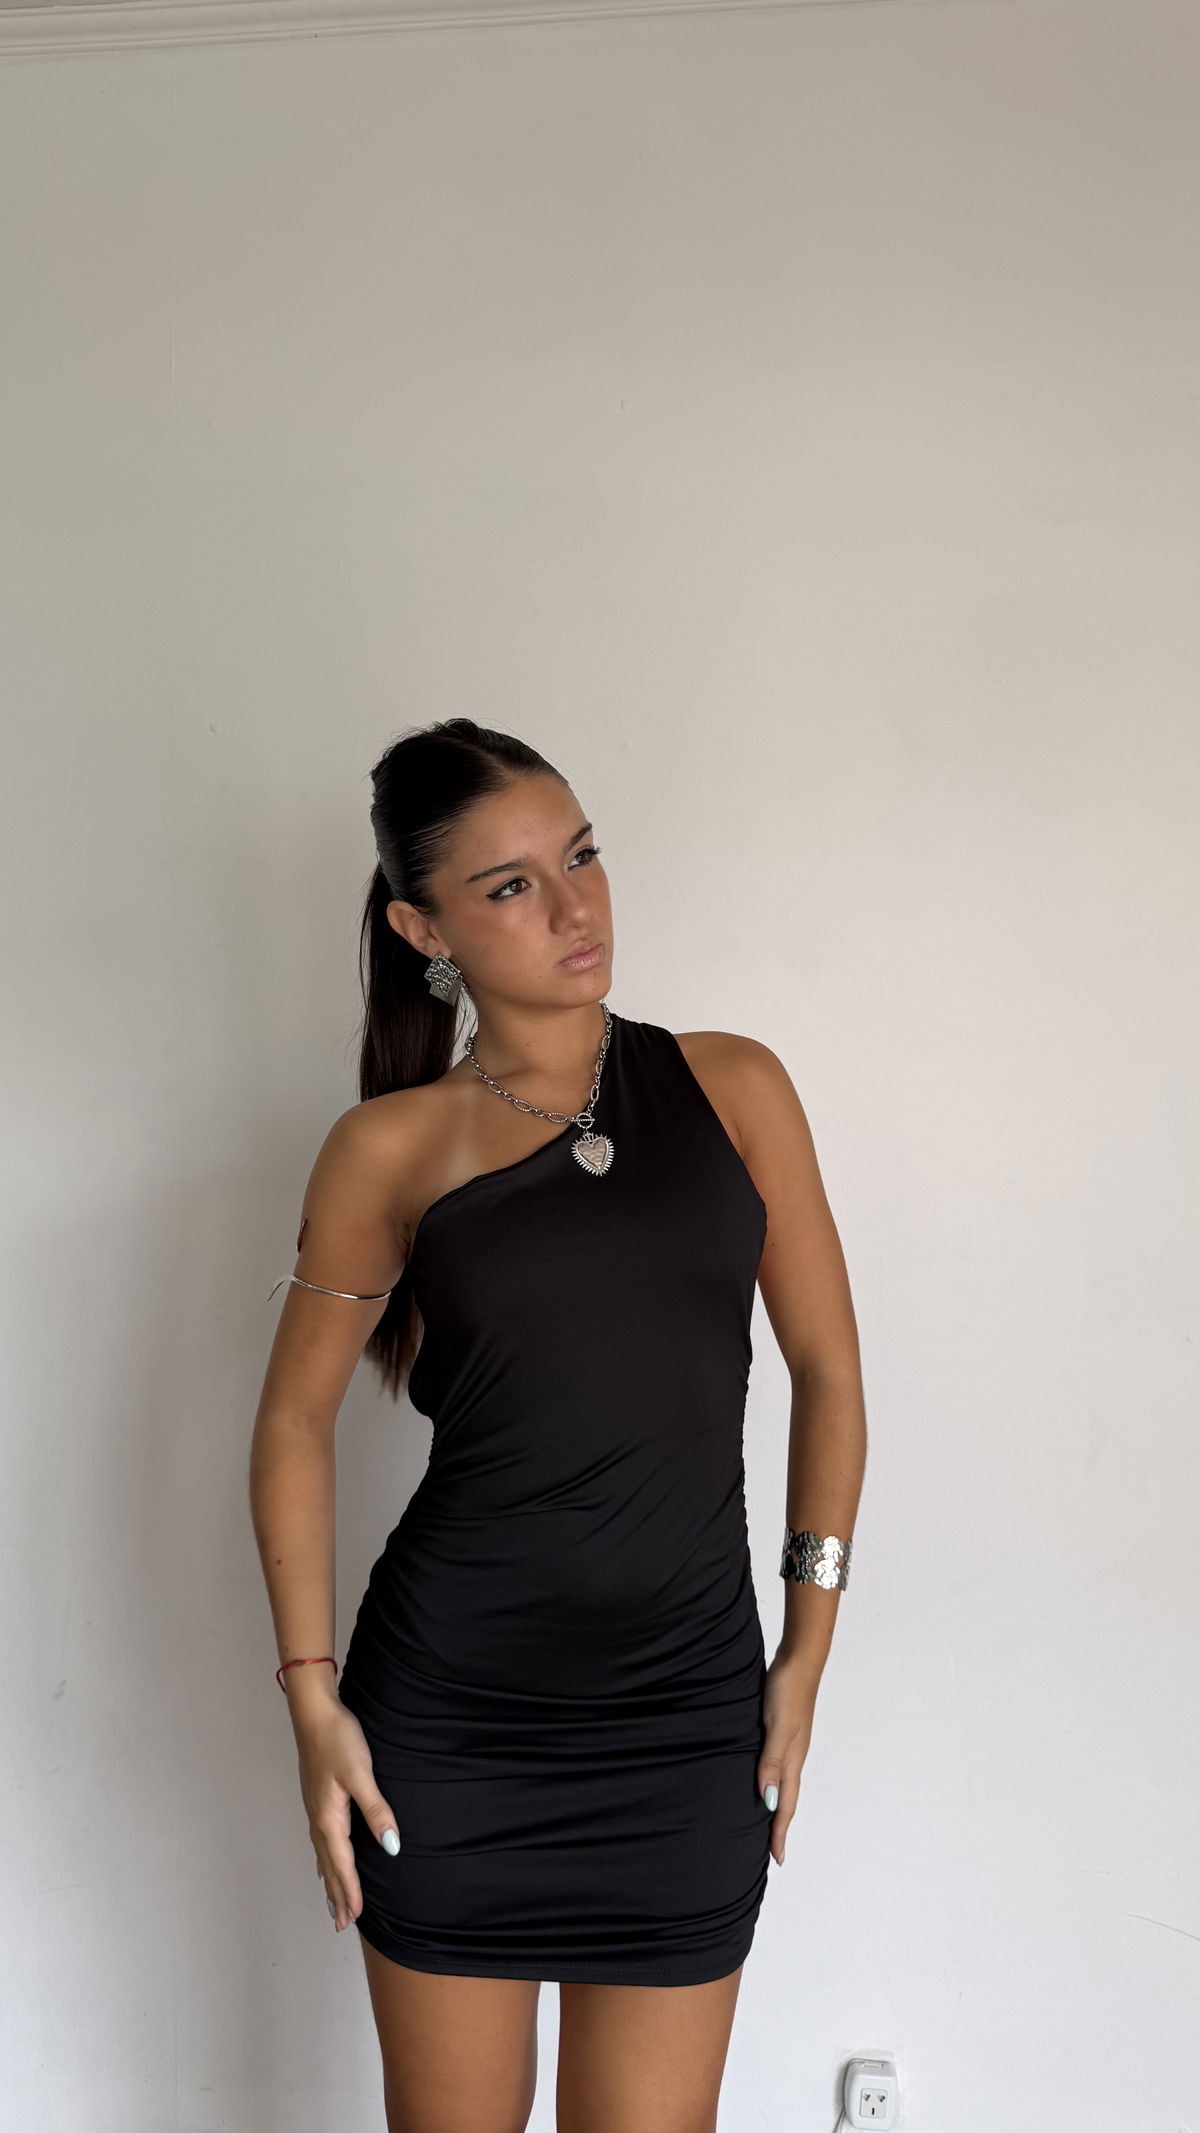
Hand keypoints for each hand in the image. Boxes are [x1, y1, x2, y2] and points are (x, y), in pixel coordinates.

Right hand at [289, 1692, 400, 1931]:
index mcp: (328, 1818)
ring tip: (331, 1901)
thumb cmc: (338, 1740)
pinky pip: (320, 1840)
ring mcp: (315, 1808)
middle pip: (328, 1865)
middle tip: (340, 1924)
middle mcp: (318, 1818)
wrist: (314, 1713)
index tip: (354, 1918)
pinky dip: (325, 1858)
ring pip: (323, 1854)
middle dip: (335, 1894)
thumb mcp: (361, 1774)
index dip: (349, 1891)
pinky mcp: (317, 1798)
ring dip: (329, 1879)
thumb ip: (376, 1810)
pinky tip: (326, 1857)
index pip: (341, 1864)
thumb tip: (390, 1847)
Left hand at [756, 1651, 819, 1867]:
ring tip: (766, 1822)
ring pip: (783, 1782)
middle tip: (772, 1850)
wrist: (799, 1659)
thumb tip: (768, 1799)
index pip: (786, 1804)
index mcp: (793, 1759)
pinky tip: (763, 1779)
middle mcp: (793, 1755)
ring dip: (776, 1805)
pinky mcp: (783, 1729)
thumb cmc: (788, 1689)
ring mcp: (789, 1742)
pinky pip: (777, 1765)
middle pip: (787, 1799)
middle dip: (780, 1825)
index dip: (780, 1831)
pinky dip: (772, 1781)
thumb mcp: (777, 1725)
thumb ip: (771, 1760)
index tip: (777, 1859)